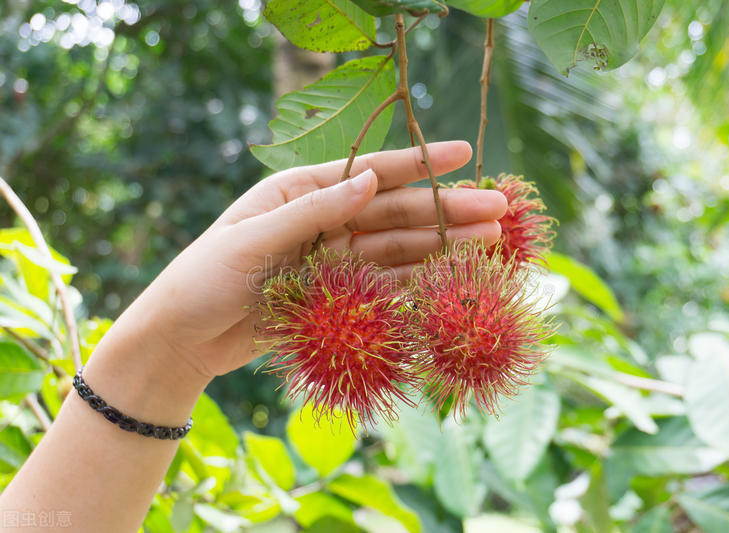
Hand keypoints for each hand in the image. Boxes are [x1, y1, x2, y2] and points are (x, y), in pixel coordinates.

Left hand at [84, 141, 506, 419]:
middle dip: (447, 210)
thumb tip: (370, 181)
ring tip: (491, 245)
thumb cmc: (203, 279)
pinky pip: (384, 287)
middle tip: (499, 211)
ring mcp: (333, 259)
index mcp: (300, 191)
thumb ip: (314, 211)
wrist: (182, 340)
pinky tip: (452, 280)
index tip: (465, 153)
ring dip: (442, 247)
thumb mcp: (253, 239)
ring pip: (398, 250)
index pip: (369, 172)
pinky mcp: (336, 296)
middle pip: (395, 213)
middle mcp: (323, 220)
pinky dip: (417, 285)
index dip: (419, 163)